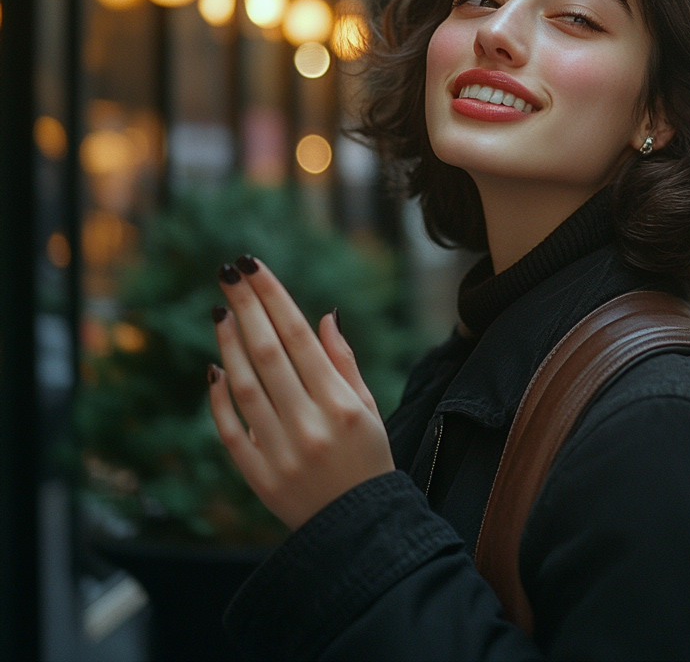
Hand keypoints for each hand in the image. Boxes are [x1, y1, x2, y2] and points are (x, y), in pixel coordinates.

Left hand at [208, 256, 394, 529]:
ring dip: (229, 344)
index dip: (274, 297)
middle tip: (228, 272)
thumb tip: (323, 315)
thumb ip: (343, 361)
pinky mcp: (258, 477)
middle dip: (246, 306)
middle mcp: (310, 425)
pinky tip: (215, 368)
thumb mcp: (370, 407)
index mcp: (342, 404)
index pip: (299, 336)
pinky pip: (230, 430)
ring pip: (245, 386)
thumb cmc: (369, 458)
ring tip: (220, 310)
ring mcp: (280, 452)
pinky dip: (219, 398)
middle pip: (268, 353)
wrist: (359, 528)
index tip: (253, 265)